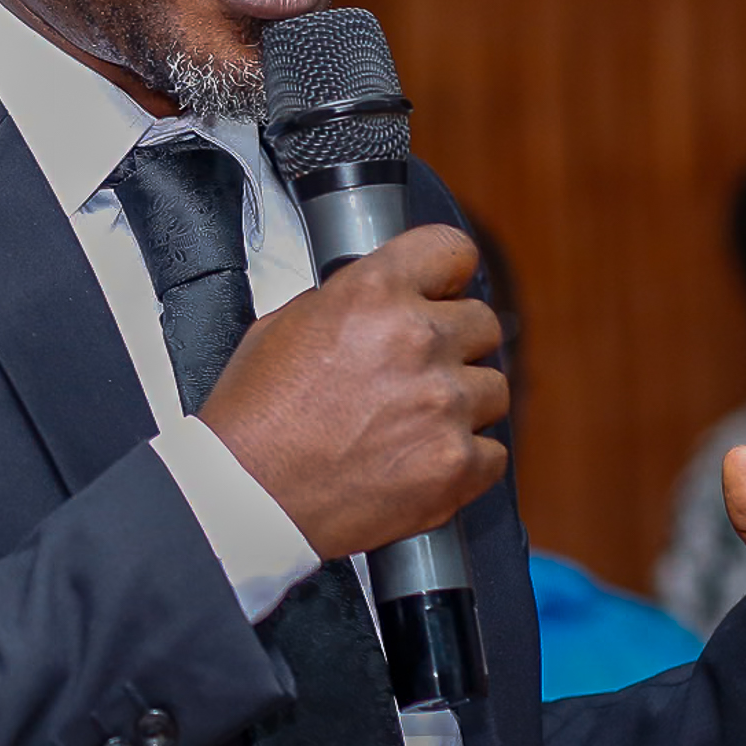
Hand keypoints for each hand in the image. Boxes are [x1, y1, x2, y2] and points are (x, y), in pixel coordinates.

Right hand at [198, 224, 508, 559]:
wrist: (250, 496)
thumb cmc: (256, 417)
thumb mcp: (286, 324)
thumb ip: (349, 301)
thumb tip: (383, 302)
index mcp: (373, 293)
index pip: (452, 250)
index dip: (447, 275)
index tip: (443, 292)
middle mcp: (417, 340)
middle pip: (484, 324)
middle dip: (456, 346)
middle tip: (417, 373)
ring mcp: (443, 404)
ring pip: (494, 390)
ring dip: (462, 405)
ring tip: (414, 424)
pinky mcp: (456, 463)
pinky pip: (493, 453)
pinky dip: (466, 461)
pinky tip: (422, 462)